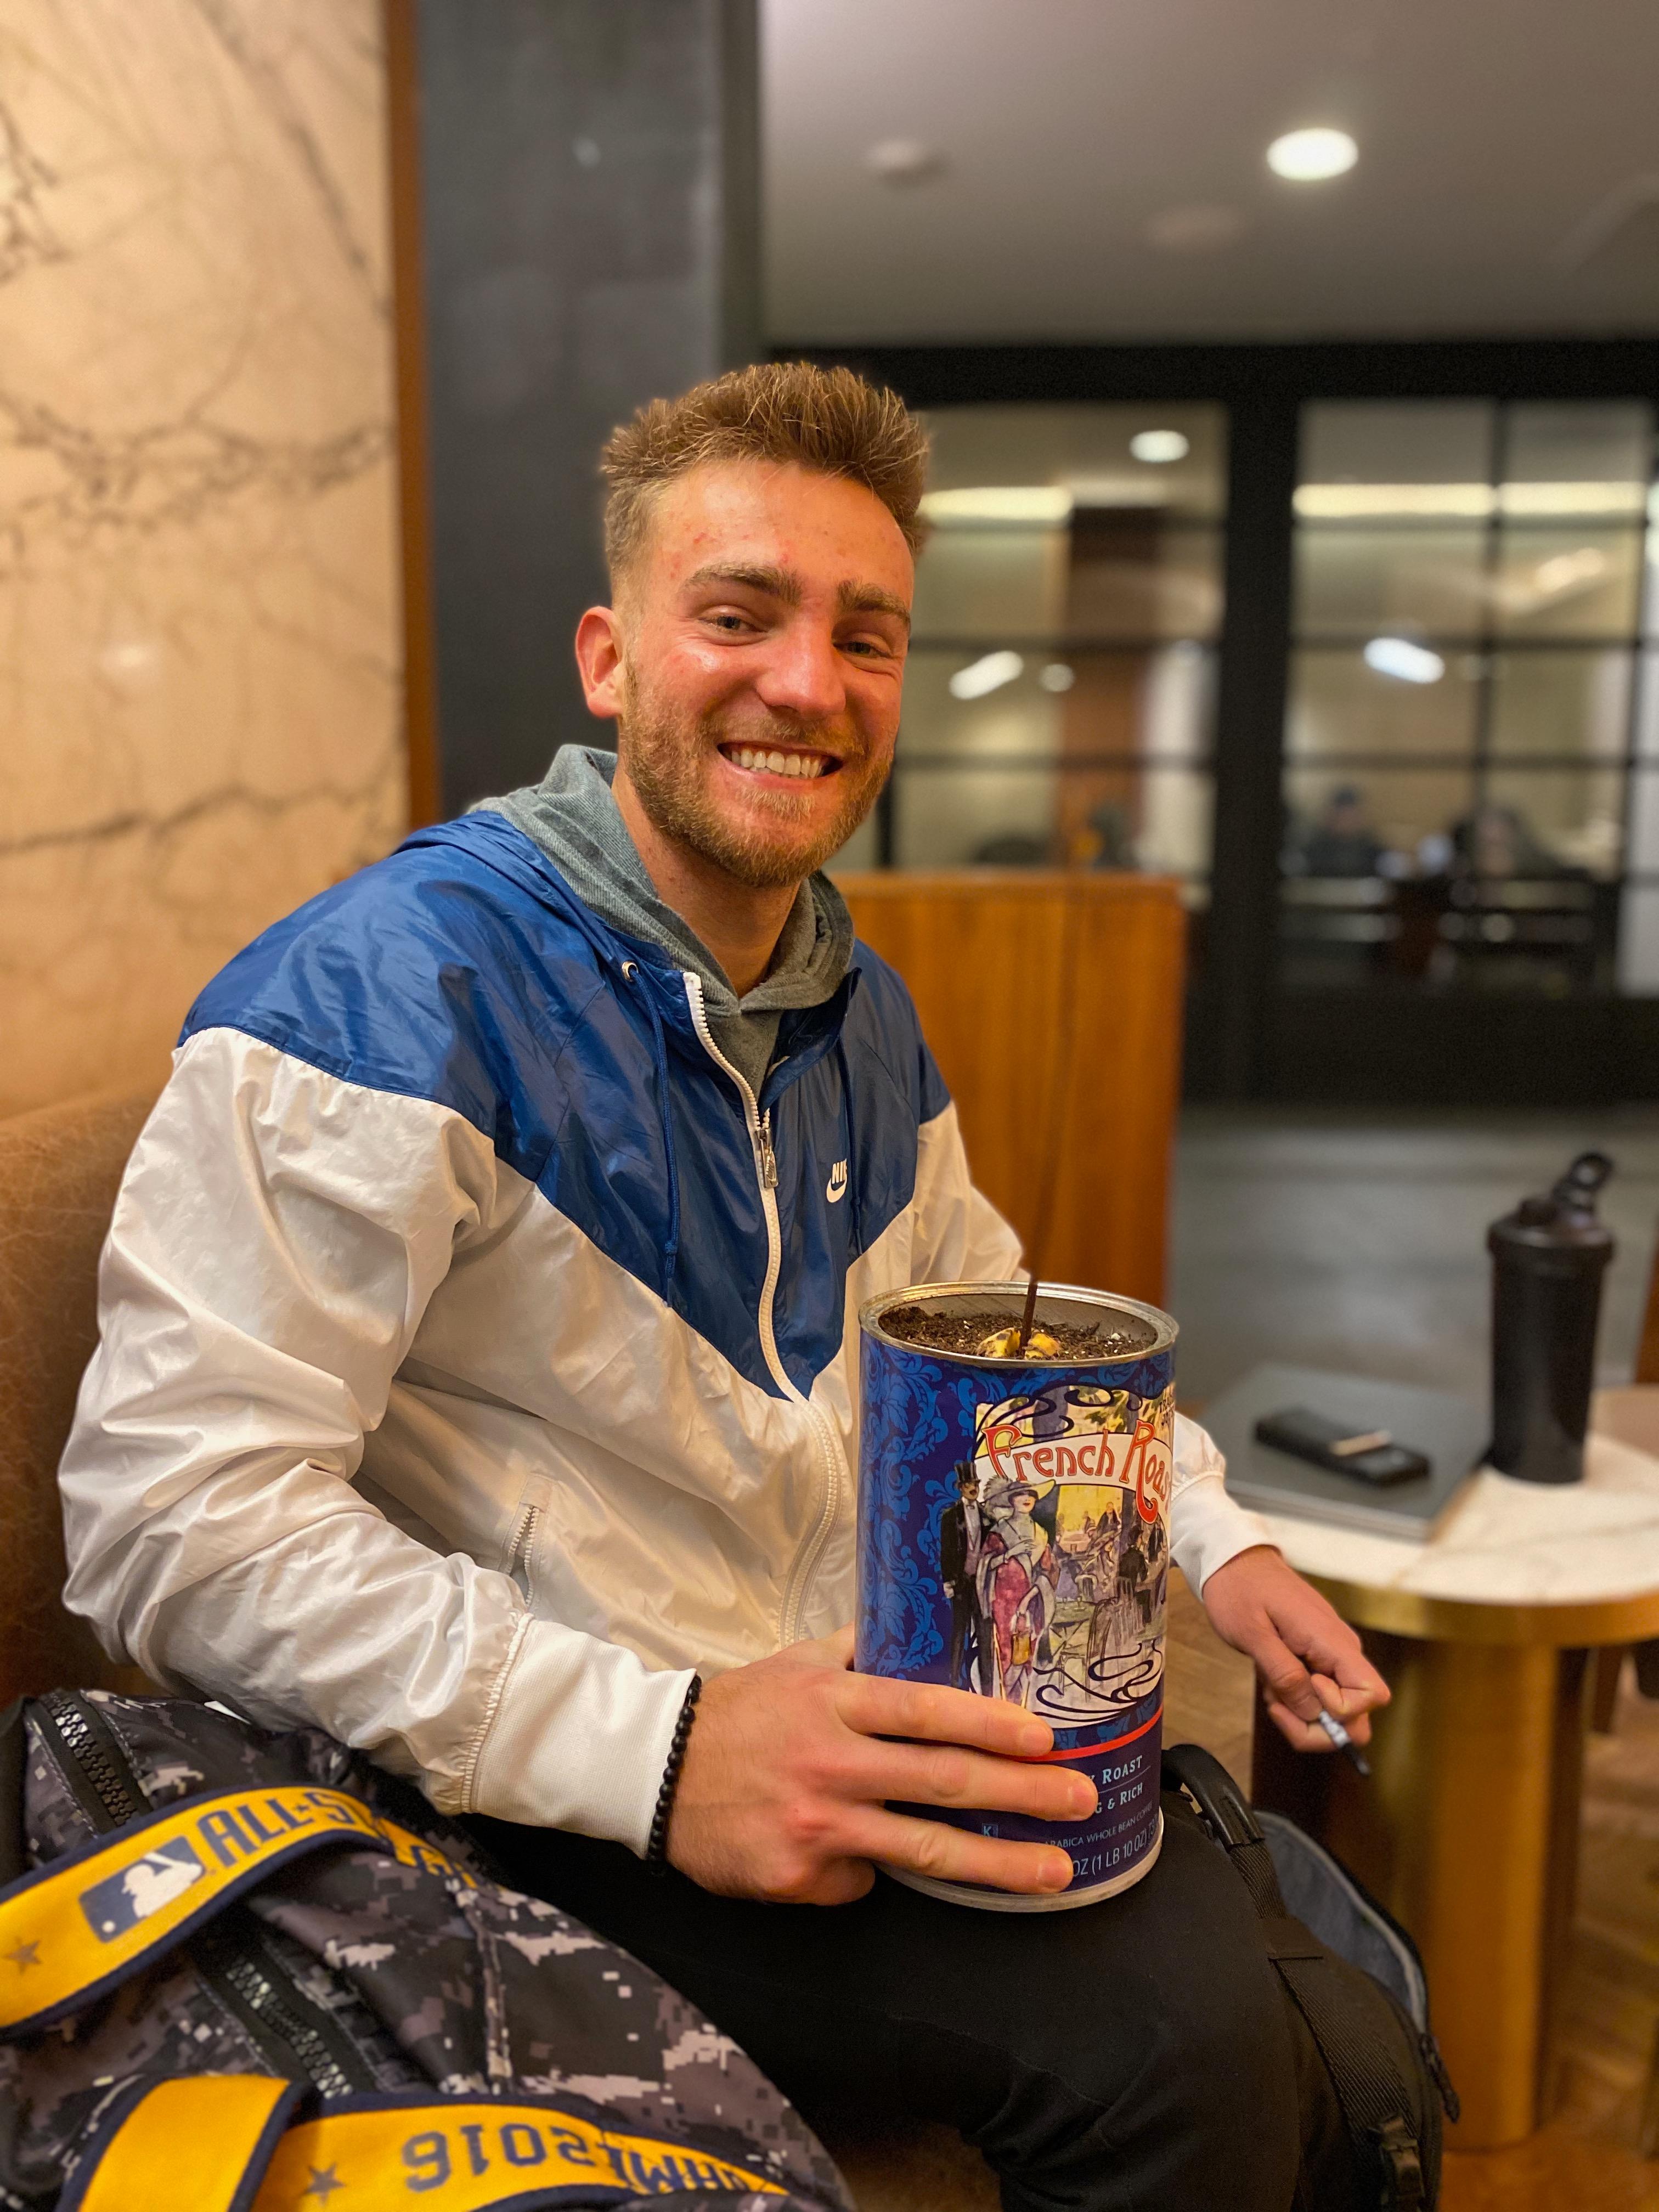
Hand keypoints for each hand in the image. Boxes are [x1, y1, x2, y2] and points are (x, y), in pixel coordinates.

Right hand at [667, 1627, 1092, 1903]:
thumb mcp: (798, 1663)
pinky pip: (861, 1882)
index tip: (1047, 1738)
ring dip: (1000, 1863)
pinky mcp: (797, 1878)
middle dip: (1024, 1793)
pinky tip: (870, 1862)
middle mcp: (831, 1763)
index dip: (991, 1725)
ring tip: (1056, 1870)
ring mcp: (816, 1826)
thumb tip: (923, 1620)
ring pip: (924, 1850)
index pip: (927, 1712)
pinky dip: (876, 1873)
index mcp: (834, 1702)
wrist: (653, 1770)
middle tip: (1082, 1800)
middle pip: (944, 1783)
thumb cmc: (739, 1711)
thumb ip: (861, 1650)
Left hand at [1200, 1546, 1390, 1752]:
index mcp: (1333, 1642)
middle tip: (1278, 1704)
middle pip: (1357, 1716)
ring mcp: (1331, 1656)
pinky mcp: (1319, 1658)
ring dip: (1301, 1712)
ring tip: (1269, 1684)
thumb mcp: (1253, 1634)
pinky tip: (1272, 1679)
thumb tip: (1313, 1712)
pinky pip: (1319, 1695)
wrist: (1234, 1562)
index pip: (1373, 1695)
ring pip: (1335, 1712)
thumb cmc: (1241, 1591)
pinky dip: (1296, 1698)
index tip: (1304, 1687)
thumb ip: (1285, 1674)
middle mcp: (1342, 1651)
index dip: (1340, 1709)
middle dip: (1318, 1728)